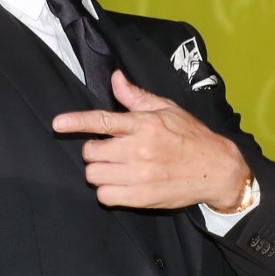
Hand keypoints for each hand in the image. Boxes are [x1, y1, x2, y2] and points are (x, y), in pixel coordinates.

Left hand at [50, 71, 248, 210]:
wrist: (216, 169)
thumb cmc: (191, 136)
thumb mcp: (167, 109)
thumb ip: (136, 96)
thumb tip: (115, 78)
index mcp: (144, 124)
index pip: (102, 120)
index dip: (76, 122)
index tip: (58, 124)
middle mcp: (139, 149)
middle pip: (91, 152)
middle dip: (95, 150)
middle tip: (109, 150)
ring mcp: (139, 175)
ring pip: (94, 175)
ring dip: (99, 171)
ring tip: (114, 167)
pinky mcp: (142, 197)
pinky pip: (105, 196)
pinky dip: (107, 191)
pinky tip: (119, 184)